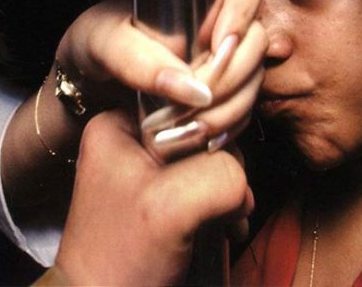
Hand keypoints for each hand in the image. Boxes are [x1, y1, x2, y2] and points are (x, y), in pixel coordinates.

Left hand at [54, 109, 252, 285]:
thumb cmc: (120, 261)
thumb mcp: (171, 205)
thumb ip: (219, 174)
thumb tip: (242, 177)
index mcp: (118, 125)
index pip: (186, 100)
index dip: (212, 130)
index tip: (217, 166)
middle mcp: (131, 142)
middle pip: (204, 132)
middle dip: (223, 170)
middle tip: (220, 205)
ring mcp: (148, 172)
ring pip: (212, 162)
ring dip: (227, 194)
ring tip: (221, 223)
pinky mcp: (164, 199)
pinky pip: (208, 187)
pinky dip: (223, 209)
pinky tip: (222, 229)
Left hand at [56, 0, 267, 147]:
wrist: (88, 82)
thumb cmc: (94, 44)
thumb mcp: (104, 43)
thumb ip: (141, 61)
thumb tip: (193, 90)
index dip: (241, 13)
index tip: (216, 46)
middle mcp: (221, 15)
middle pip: (256, 38)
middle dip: (230, 75)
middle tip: (196, 100)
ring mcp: (227, 54)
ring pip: (255, 76)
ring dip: (230, 106)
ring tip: (191, 127)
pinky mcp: (226, 89)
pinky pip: (246, 106)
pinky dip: (228, 125)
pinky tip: (202, 137)